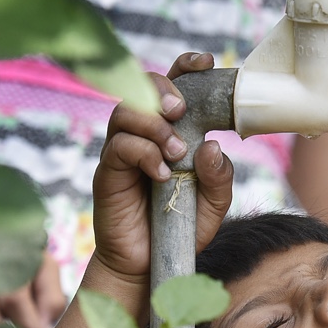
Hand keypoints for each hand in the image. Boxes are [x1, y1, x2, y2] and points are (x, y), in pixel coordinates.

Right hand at [90, 52, 233, 287]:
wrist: (151, 265)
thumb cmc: (182, 227)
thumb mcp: (214, 203)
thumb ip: (220, 176)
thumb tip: (213, 145)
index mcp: (172, 131)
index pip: (174, 86)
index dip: (186, 67)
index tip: (206, 63)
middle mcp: (143, 134)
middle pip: (142, 87)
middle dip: (163, 90)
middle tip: (181, 110)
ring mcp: (122, 152)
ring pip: (126, 112)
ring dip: (154, 125)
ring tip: (176, 152)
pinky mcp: (108, 173)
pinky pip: (119, 147)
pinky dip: (144, 154)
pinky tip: (162, 175)